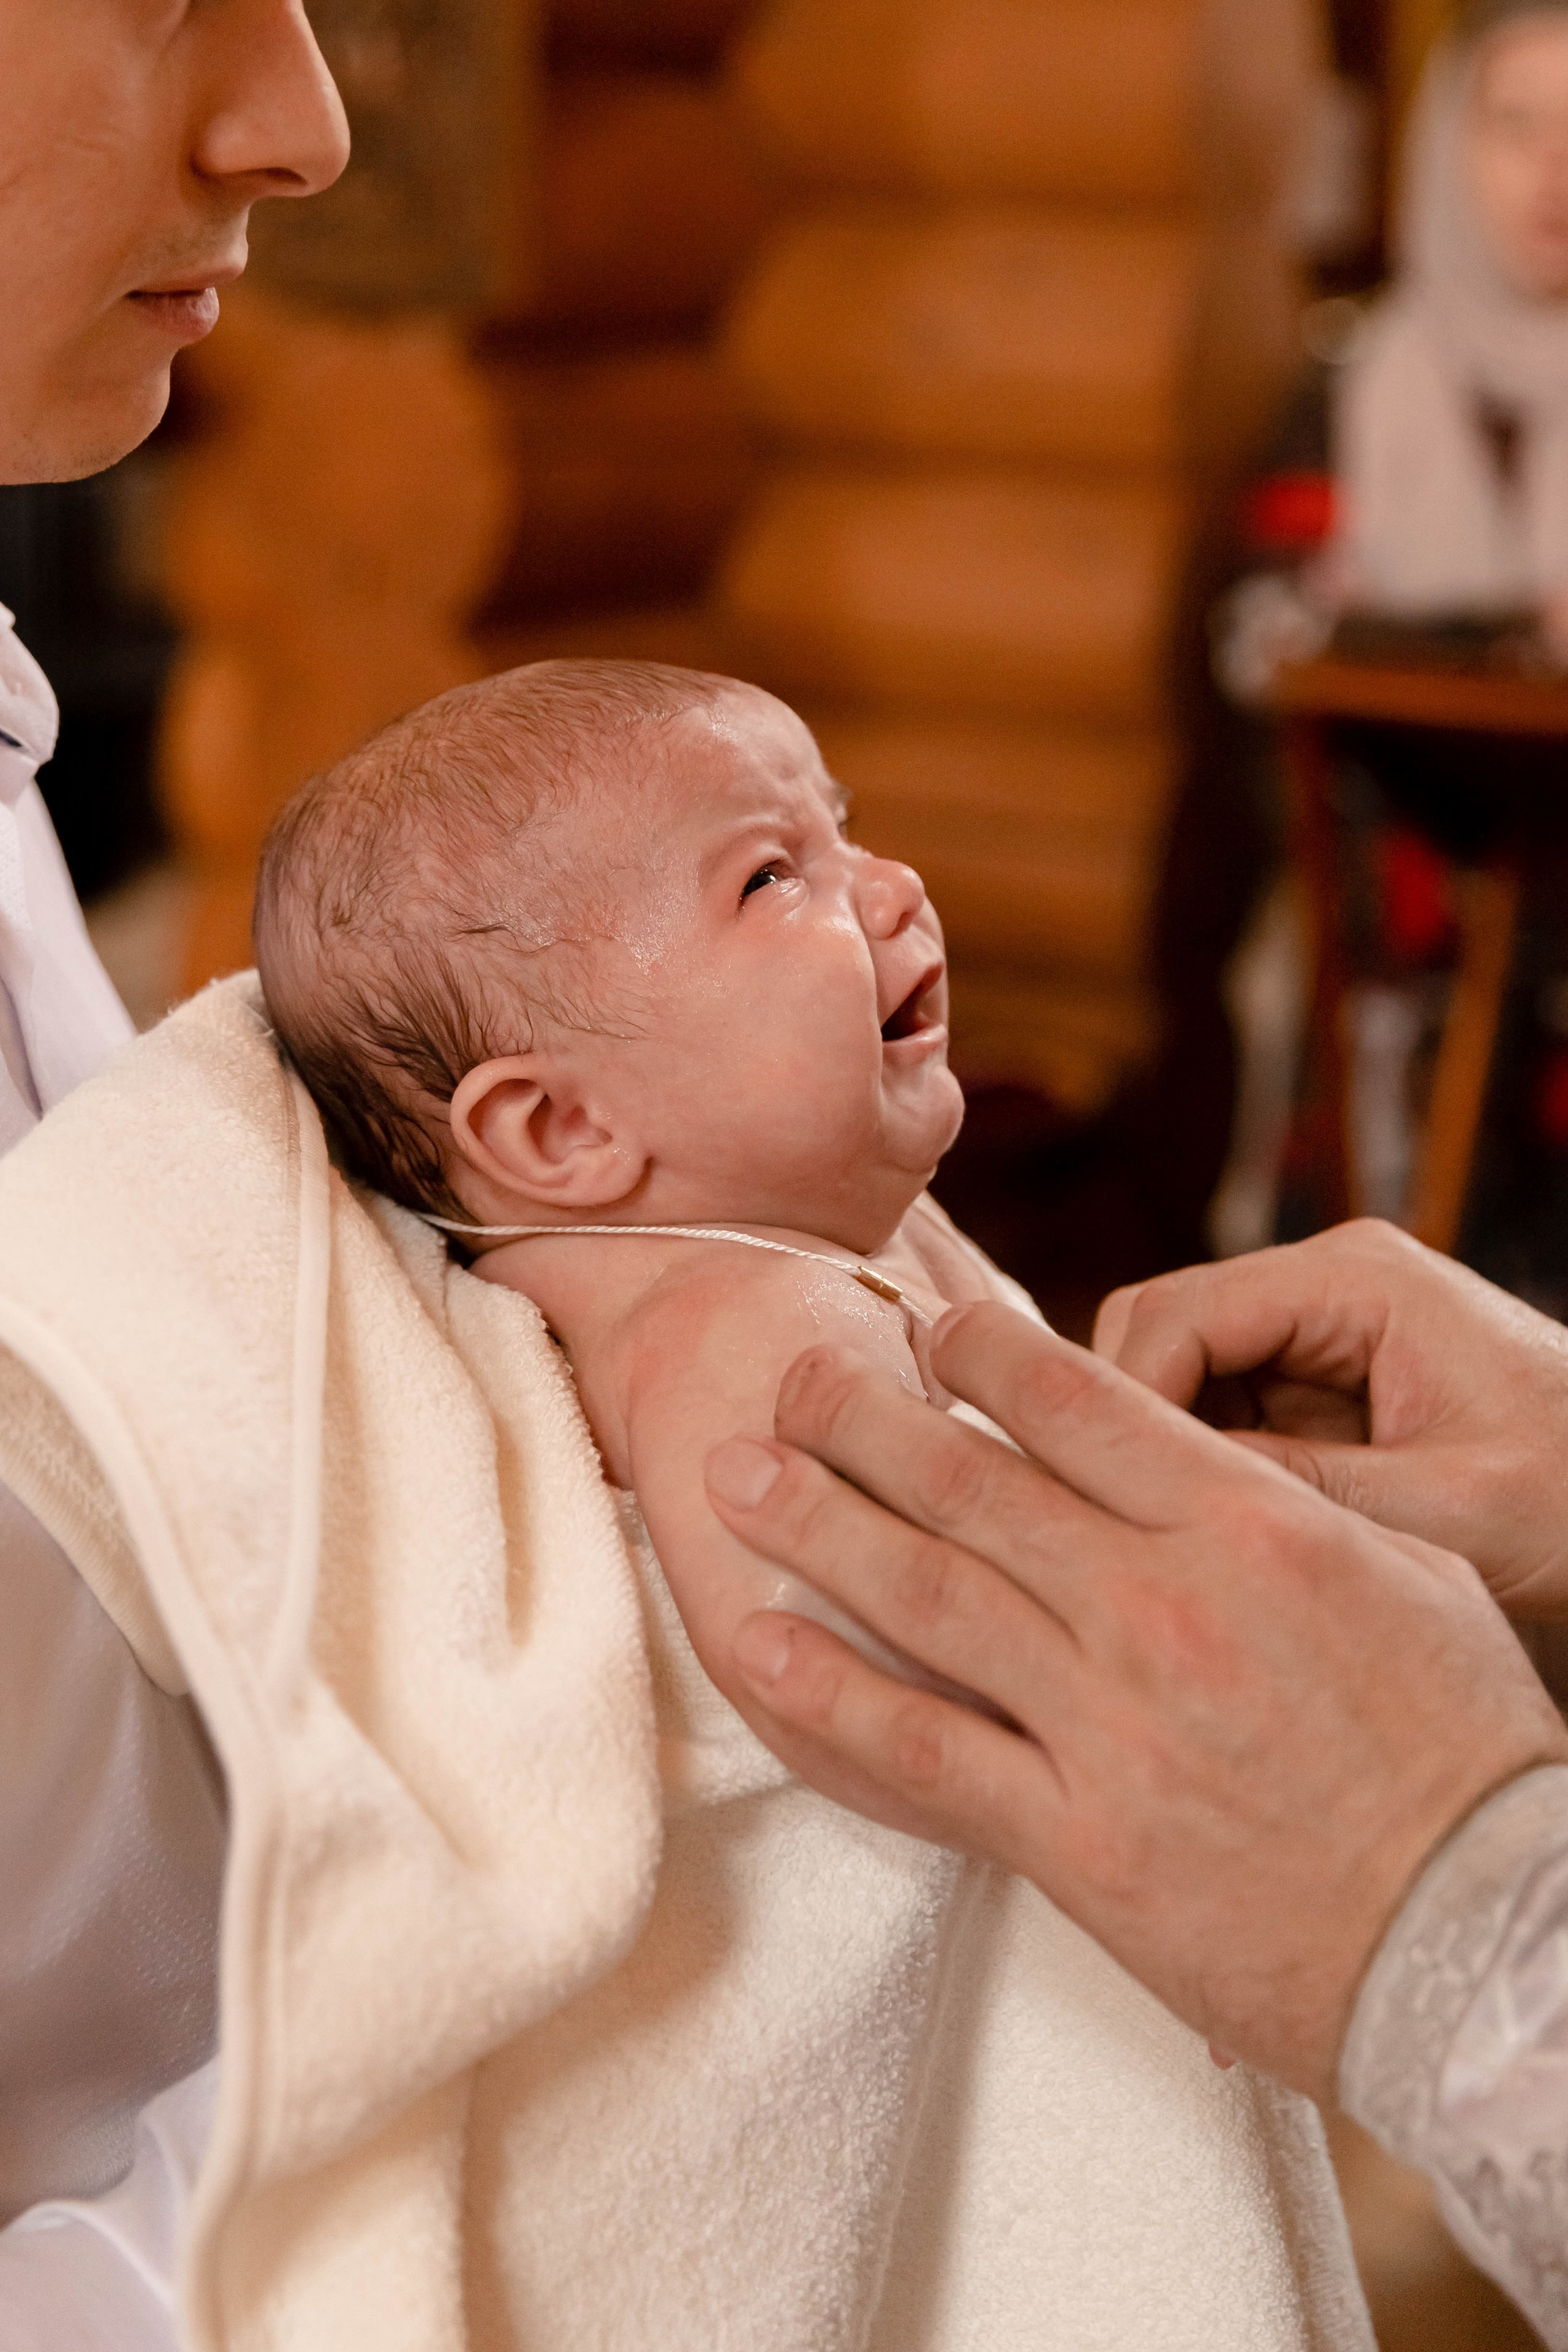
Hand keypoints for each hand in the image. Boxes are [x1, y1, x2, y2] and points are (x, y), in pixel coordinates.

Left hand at [704, 1304, 1567, 2102]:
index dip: (979, 1353)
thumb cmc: (1461, 1750)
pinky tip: (761, 1643)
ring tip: (734, 1477)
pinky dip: (830, 1694)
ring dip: (816, 1525)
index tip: (921, 1331)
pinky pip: (925, 1749)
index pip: (1078, 1402)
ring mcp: (1110, 1722)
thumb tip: (1189, 1448)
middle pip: (972, 1482)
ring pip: (927, 1595)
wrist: (1482, 1937)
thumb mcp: (1402, 1575)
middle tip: (785, 1379)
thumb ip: (1283, 1502)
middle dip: (858, 1420)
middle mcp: (1161, 1606)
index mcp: (1247, 1526)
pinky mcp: (1078, 1836)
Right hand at [1096, 1218, 1567, 1621]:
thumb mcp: (1451, 1509)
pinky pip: (1226, 1416)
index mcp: (1358, 1279)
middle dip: (1137, 1430)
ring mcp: (1324, 1334)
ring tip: (1192, 1549)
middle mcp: (1329, 1286)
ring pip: (1180, 1380)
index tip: (1116, 1500)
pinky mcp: (1326, 1387)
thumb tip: (1160, 1490)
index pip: (1172, 1314)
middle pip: (1158, 1335)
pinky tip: (1236, 1543)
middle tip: (1138, 1532)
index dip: (1123, 1404)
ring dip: (1175, 1457)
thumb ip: (1305, 1489)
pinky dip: (1214, 1474)